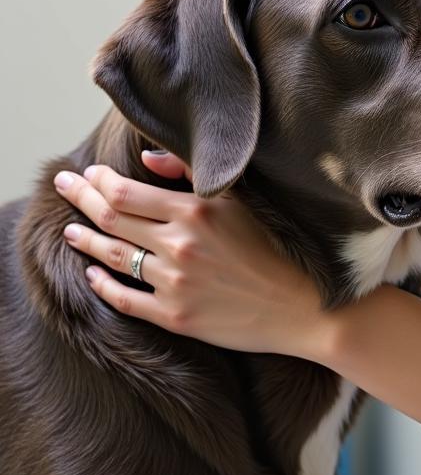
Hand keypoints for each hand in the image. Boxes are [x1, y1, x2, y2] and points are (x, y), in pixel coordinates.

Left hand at [53, 153, 332, 361]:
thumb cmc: (278, 247)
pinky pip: (125, 299)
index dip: (99, 181)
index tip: (88, 173)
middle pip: (111, 219)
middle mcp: (180, 245)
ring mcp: (175, 283)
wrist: (302, 306)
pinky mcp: (176, 316)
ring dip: (85, 241)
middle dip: (81, 200)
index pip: (126, 192)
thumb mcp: (243, 200)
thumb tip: (147, 157)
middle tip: (64, 187)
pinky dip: (103, 285)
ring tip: (70, 230)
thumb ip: (193, 174)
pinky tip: (92, 275)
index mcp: (197, 211)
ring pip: (113, 257)